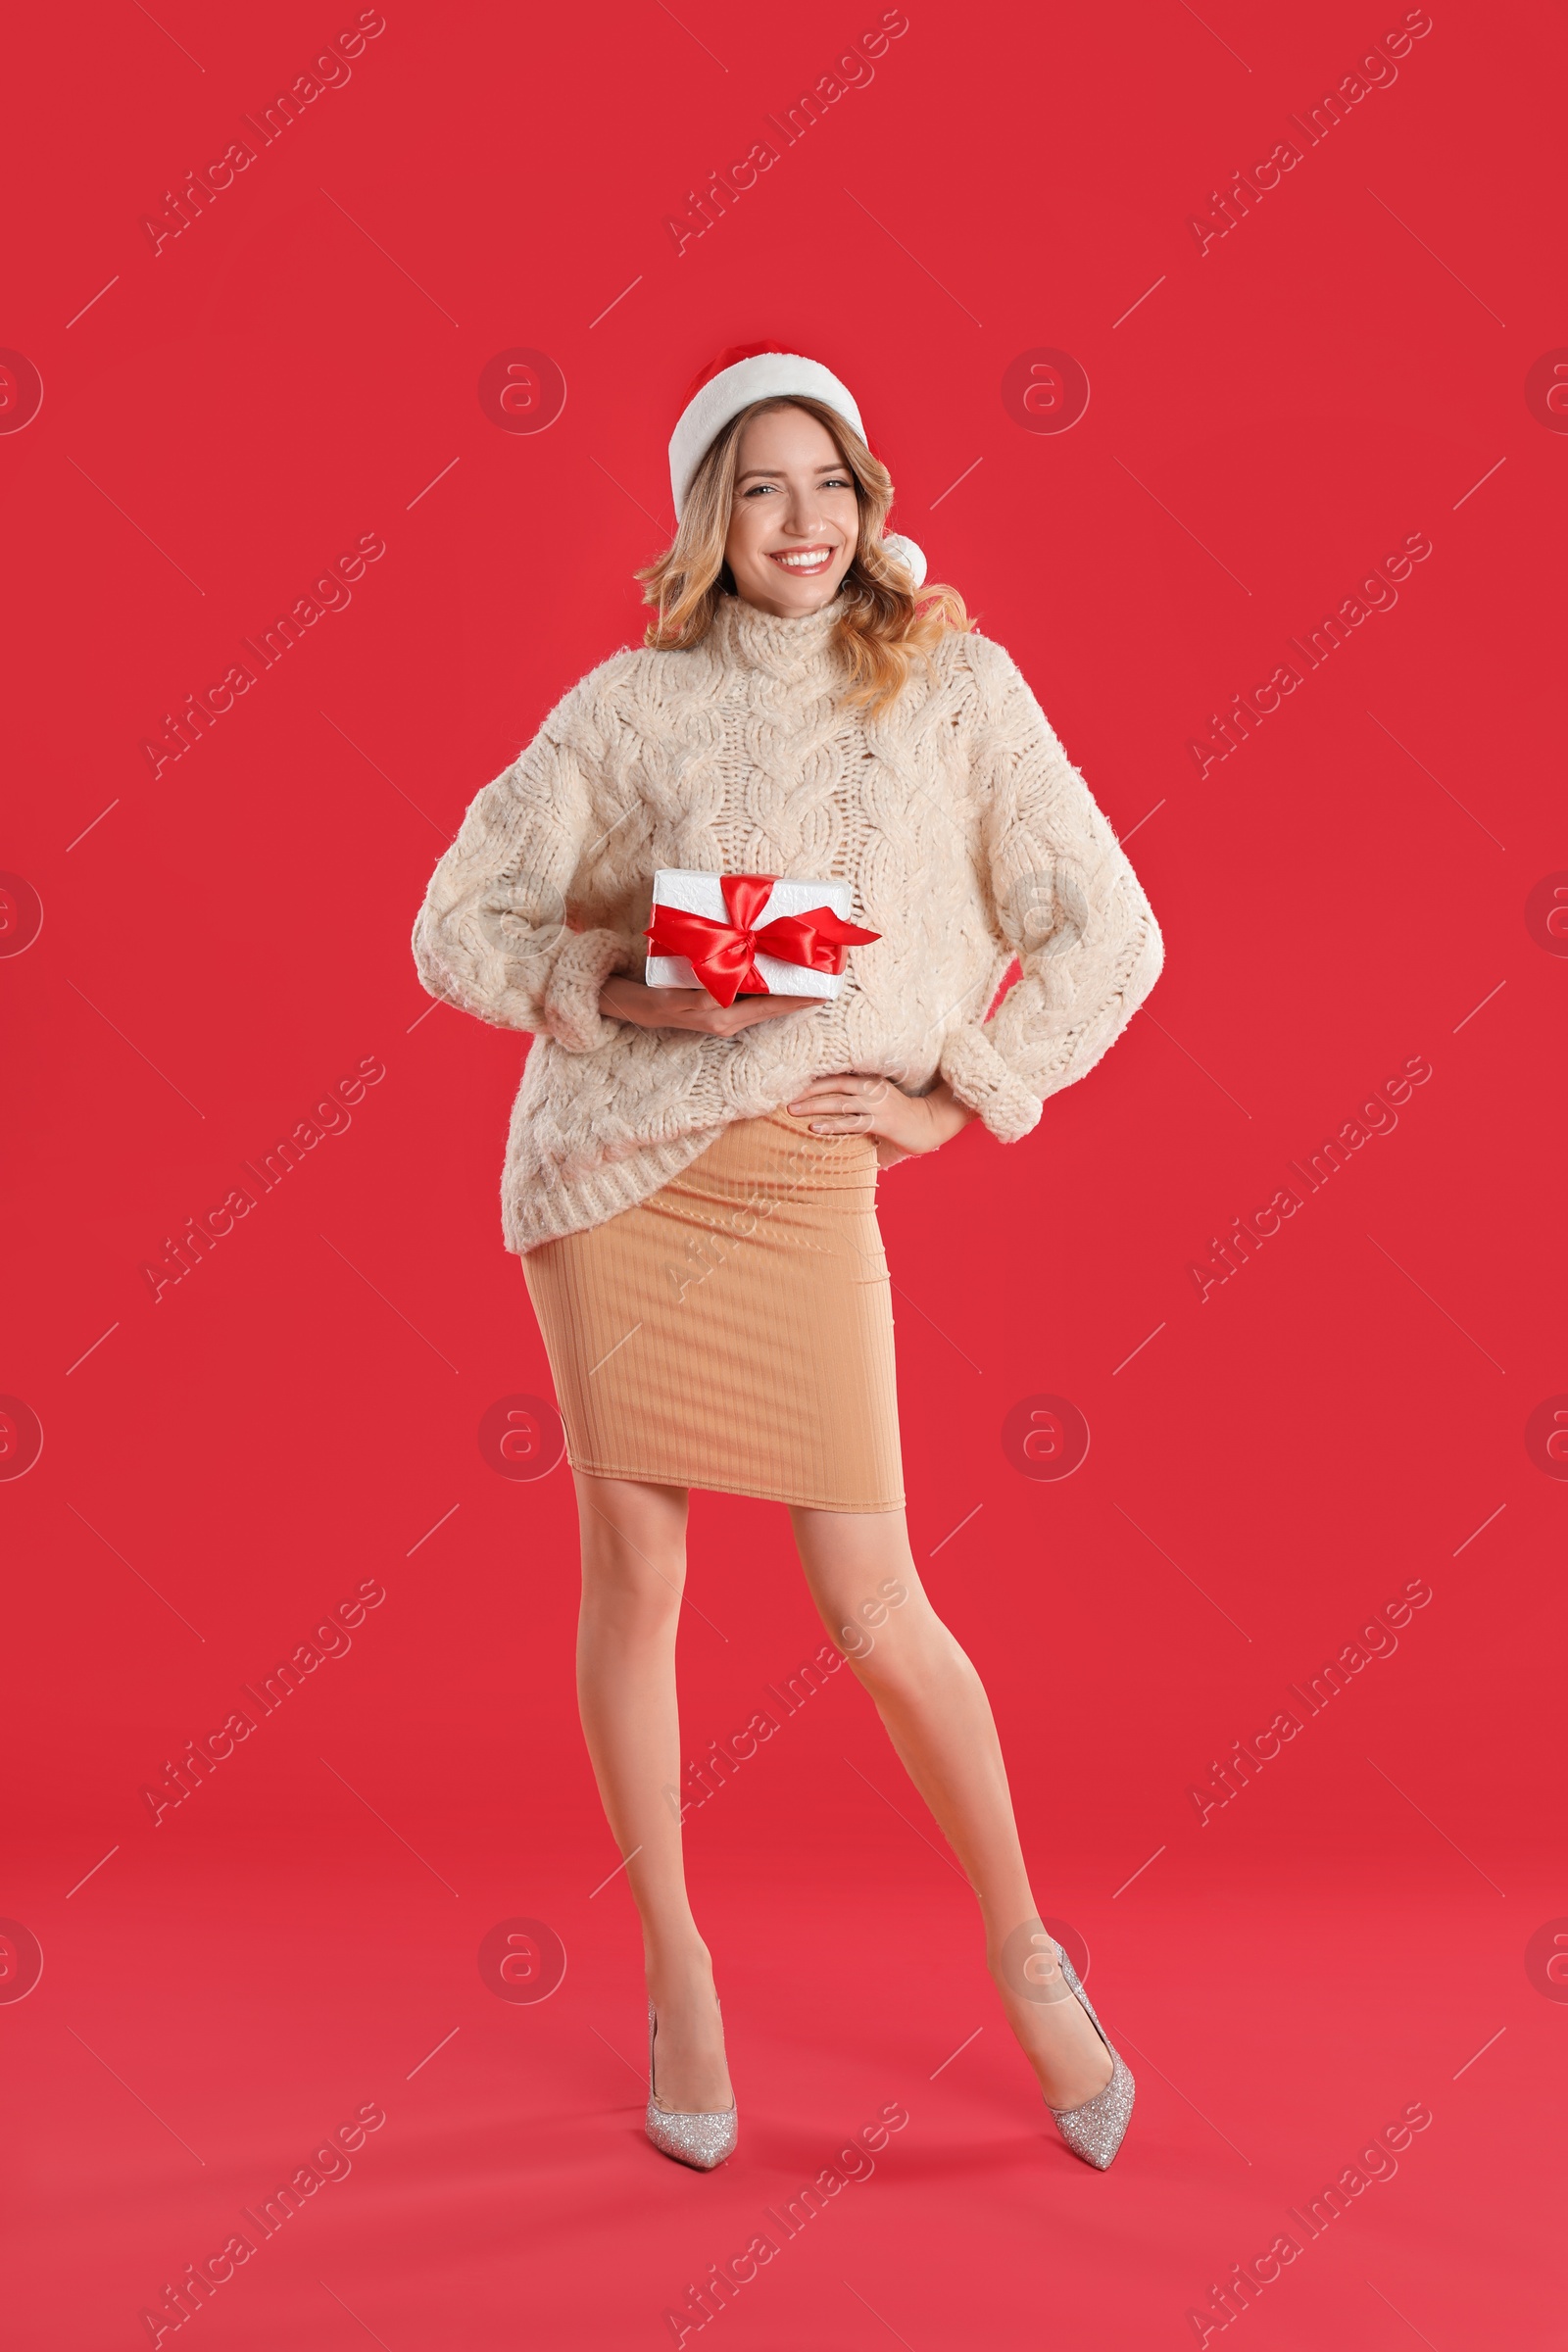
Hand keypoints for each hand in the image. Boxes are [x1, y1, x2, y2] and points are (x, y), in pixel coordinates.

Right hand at [599, 975, 818, 1036]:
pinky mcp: (720, 1011)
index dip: (797, 999)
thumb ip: (705, 992)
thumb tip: (732, 983)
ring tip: (807, 975)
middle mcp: (729, 1021)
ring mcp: (725, 1018)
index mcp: (724, 1019)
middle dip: (798, 994)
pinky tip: (775, 974)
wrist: (636, 1007)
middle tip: (823, 978)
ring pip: (764, 1003)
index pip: (770, 1007)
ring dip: (785, 990)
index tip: (823, 990)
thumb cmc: (656, 998)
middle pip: (773, 1007)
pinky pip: (750, 999)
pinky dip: (765, 987)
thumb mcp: (679, 994)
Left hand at [786, 1072, 976, 1165]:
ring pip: (839, 1103)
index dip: (813, 1078)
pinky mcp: (881, 1122)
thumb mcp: (877, 1098)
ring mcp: (876, 1105)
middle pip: (833, 1084)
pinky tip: (815, 1128)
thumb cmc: (899, 1113)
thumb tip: (828, 1099)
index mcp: (869, 1078)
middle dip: (807, 1090)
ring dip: (814, 1106)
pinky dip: (832, 1125)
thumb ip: (857, 1096)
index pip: (836, 1074)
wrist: (928, 1124)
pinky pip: (851, 1123)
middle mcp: (871, 1088)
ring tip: (793, 1111)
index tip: (791, 1082)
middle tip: (785, 1096)